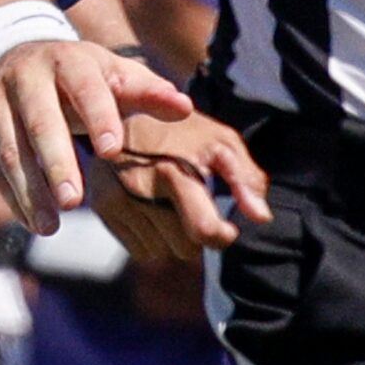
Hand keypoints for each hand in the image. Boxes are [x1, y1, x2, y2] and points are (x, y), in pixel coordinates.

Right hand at [0, 39, 193, 233]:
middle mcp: (26, 78)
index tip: (113, 150)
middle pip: (40, 121)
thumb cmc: (79, 77)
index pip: (85, 87)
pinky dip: (13, 198)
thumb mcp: (112, 74)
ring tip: (50, 226)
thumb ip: (148, 92)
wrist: (10, 57)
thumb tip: (185, 108)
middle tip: (74, 202)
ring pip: (10, 150)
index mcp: (68, 60)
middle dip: (56, 162)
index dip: (98, 117)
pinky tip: (33, 221)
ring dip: (29, 191)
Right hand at [89, 107, 272, 262]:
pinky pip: (139, 250)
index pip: (203, 230)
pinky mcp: (103, 208)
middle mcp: (141, 190)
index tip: (227, 229)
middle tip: (194, 203)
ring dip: (172, 237)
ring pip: (162, 253)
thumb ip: (245, 179)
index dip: (222, 236)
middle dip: (195, 233)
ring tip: (170, 203)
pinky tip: (152, 209)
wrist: (126, 110)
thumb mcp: (221, 142)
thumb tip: (262, 217)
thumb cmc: (183, 130)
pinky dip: (151, 238)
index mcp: (174, 173)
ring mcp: (118, 201)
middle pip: (185, 248)